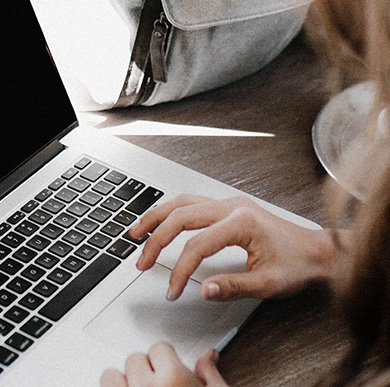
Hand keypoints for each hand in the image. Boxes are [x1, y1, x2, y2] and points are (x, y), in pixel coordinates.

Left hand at [100, 343, 227, 386]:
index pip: (159, 348)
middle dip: (145, 369)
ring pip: (110, 377)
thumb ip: (211, 375)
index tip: (169, 367)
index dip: (165, 358)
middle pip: (134, 359)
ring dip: (121, 382)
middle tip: (156, 382)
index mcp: (173, 379)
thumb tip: (210, 356)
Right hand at [129, 194, 336, 301]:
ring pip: (183, 202)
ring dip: (157, 216)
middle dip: (156, 239)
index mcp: (242, 222)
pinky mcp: (229, 207)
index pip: (197, 245)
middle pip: (182, 216)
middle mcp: (232, 206)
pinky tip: (163, 220)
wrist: (314, 250)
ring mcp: (230, 203)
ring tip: (137, 231)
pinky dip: (172, 212)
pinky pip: (193, 203)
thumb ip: (233, 287)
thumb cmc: (297, 263)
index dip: (180, 270)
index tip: (173, 289)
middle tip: (141, 260)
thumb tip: (202, 290)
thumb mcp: (267, 283)